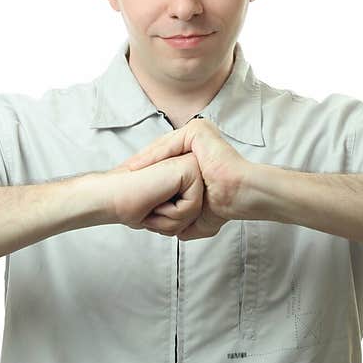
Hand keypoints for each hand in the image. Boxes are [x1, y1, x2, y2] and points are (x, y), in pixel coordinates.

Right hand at [109, 153, 203, 236]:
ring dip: (172, 218)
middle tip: (153, 208)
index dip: (173, 221)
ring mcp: (189, 165)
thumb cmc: (131, 203)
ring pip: (197, 210)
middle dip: (175, 221)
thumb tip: (205, 225)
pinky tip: (157, 199)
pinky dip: (173, 212)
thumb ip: (185, 211)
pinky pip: (193, 206)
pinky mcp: (188, 168)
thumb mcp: (165, 212)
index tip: (153, 210)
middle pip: (199, 211)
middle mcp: (189, 167)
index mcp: (184, 175)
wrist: (111, 197)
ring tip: (154, 203)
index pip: (195, 211)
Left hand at [118, 118, 252, 239]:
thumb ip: (184, 215)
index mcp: (199, 153)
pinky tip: (140, 167)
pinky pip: (170, 143)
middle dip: (144, 165)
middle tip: (124, 176)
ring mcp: (199, 132)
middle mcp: (198, 140)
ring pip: (164, 147)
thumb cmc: (223, 205)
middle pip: (163, 152)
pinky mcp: (198, 131)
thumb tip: (175, 231)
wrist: (238, 196)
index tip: (131, 184)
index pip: (167, 160)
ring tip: (128, 173)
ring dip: (145, 160)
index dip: (149, 173)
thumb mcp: (196, 211)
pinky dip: (155, 155)